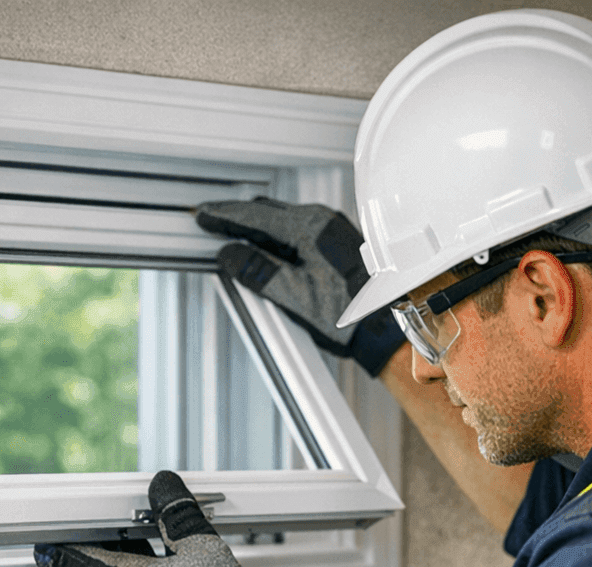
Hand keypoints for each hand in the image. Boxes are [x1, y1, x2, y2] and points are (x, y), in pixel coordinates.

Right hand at [195, 198, 404, 376]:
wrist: (387, 328)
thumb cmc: (349, 316)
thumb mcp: (292, 296)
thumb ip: (257, 271)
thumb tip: (229, 255)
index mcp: (310, 228)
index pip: (255, 216)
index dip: (224, 216)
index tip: (204, 216)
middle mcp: (323, 222)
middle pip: (268, 213)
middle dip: (237, 219)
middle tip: (211, 225)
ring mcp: (332, 232)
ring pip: (282, 223)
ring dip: (256, 229)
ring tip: (231, 237)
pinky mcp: (336, 246)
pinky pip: (297, 233)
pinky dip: (275, 239)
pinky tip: (265, 251)